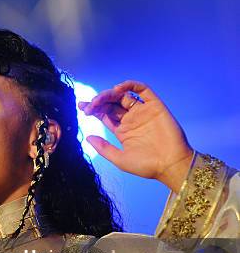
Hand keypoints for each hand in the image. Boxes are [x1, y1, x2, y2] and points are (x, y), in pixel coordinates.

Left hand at [78, 80, 193, 192]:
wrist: (170, 164)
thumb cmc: (146, 166)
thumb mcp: (119, 158)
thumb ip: (103, 148)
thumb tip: (88, 137)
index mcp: (122, 131)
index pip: (105, 115)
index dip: (93, 109)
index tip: (82, 107)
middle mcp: (131, 119)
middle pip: (111, 103)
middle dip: (98, 101)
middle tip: (89, 105)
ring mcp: (143, 112)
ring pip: (123, 95)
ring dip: (109, 94)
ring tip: (99, 99)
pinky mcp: (155, 106)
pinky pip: (143, 90)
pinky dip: (130, 86)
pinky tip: (118, 89)